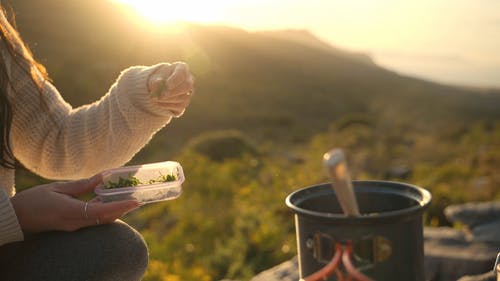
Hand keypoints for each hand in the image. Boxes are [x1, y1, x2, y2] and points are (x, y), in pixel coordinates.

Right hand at [10, 174, 138, 233]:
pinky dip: (103, 211)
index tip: (135, 202)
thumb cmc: (33, 200)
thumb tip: (103, 177)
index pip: (101, 211)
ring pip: (100, 220)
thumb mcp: (57, 188)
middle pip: (105, 218)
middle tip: (137, 199)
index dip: (120, 206)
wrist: (16, 218)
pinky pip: (92, 220)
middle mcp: (75, 223)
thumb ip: (82, 184)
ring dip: (115, 210)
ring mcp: (74, 227)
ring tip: (127, 198)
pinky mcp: (72, 226)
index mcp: (70, 212)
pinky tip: (108, 200)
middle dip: (122, 209)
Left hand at [148, 62, 194, 116]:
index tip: (167, 85)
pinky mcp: (186, 102)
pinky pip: (180, 106)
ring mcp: (189, 91)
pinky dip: (168, 106)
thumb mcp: (154, 78)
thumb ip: (156, 80)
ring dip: (169, 100)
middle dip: (174, 92)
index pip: (183, 72)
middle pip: (187, 86)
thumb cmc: (158, 79)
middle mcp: (189, 79)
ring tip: (155, 99)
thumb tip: (159, 82)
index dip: (176, 79)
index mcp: (182, 68)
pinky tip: (158, 103)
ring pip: (184, 98)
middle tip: (162, 95)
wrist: (159, 88)